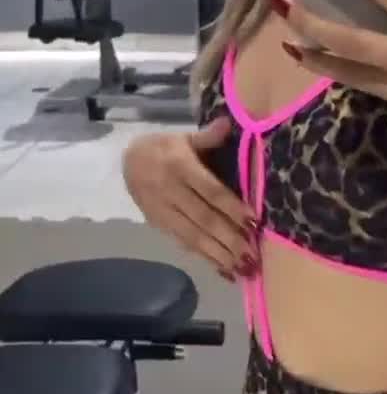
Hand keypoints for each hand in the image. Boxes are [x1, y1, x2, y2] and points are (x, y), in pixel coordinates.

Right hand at [122, 115, 259, 278]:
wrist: (126, 162)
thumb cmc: (164, 148)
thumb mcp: (183, 137)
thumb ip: (207, 136)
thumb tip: (228, 124)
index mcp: (179, 166)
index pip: (210, 190)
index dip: (231, 206)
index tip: (253, 221)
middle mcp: (170, 192)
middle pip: (204, 219)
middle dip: (229, 239)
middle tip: (252, 255)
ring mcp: (163, 212)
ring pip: (194, 236)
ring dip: (220, 254)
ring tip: (243, 269)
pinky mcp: (160, 226)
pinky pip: (185, 244)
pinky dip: (206, 258)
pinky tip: (225, 270)